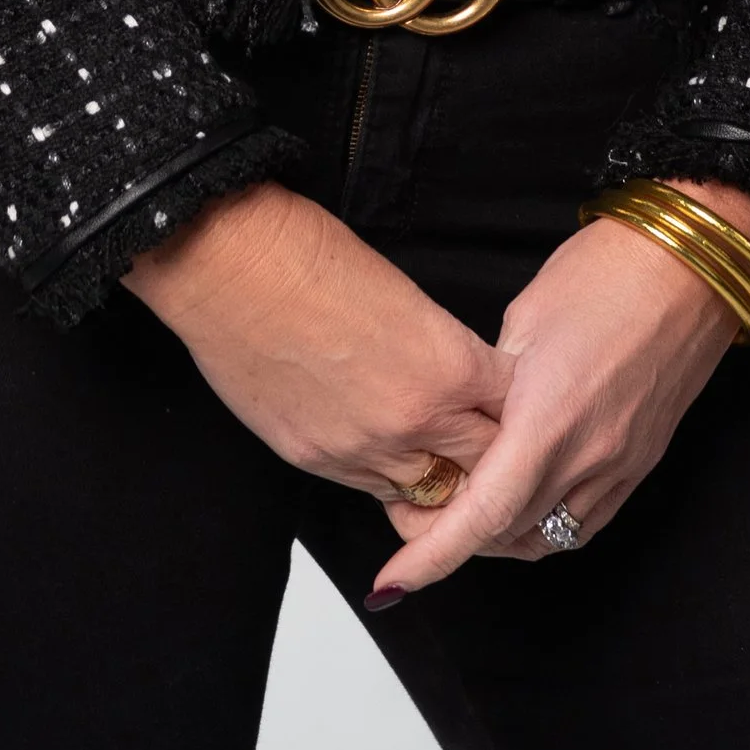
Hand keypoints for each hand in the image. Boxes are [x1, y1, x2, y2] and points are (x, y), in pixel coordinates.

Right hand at [126, 180, 510, 499]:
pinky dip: (389, 475)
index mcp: (448, 365)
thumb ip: (440, 349)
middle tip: (488, 440)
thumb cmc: (310, 255)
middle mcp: (413, 420)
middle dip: (491, 452)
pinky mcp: (316, 462)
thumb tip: (454, 377)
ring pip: (430, 494)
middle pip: (484, 465)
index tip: (513, 400)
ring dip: (440, 474)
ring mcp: (361, 450)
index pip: (514, 410)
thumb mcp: (405, 295)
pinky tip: (387, 451)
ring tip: (441, 454)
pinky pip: (372, 491)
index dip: (518, 405)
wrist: (231, 267)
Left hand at [365, 178, 749, 597]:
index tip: (393, 581)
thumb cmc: (606, 273)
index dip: (432, 556)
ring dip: (503, 537)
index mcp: (548, 420)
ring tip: (467, 511)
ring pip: (550, 538)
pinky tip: (525, 501)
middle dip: (457, 541)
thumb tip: (468, 421)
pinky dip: (547, 524)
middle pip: (509, 534)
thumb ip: (492, 386)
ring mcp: (621, 465)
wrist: (691, 265)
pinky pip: (587, 521)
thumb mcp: (524, 319)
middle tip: (416, 520)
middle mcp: (588, 456)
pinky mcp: (642, 461)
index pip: (482, 515)